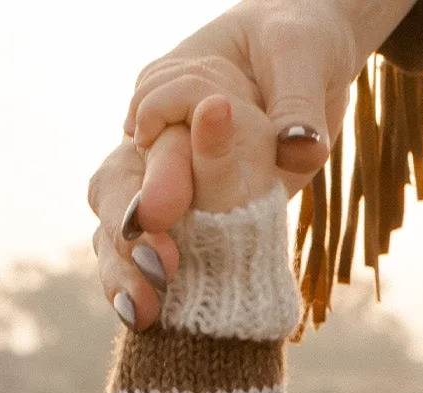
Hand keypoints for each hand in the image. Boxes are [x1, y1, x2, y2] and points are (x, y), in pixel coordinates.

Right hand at [89, 0, 412, 328]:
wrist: (304, 62)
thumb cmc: (297, 43)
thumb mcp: (301, 54)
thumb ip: (296, 103)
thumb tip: (301, 148)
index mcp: (173, 83)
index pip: (154, 128)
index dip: (159, 171)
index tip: (164, 213)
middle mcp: (157, 132)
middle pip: (120, 181)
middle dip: (131, 228)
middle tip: (158, 267)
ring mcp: (165, 176)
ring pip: (118, 221)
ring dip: (123, 267)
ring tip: (142, 310)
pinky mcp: (188, 216)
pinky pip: (146, 251)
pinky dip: (139, 283)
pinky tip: (144, 320)